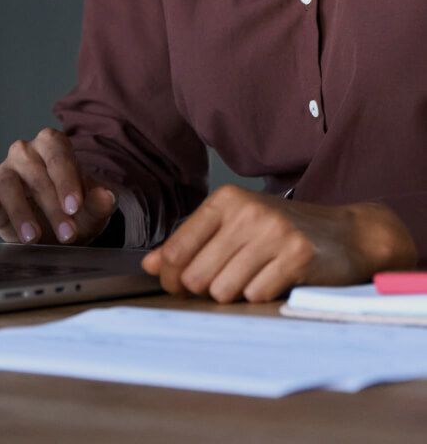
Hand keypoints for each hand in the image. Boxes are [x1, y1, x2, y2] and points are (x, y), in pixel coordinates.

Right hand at [0, 127, 119, 244]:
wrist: (58, 225)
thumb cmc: (74, 209)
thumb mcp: (91, 208)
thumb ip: (99, 202)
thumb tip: (106, 197)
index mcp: (53, 145)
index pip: (58, 154)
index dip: (66, 180)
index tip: (75, 206)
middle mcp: (26, 153)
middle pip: (35, 172)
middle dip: (52, 204)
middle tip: (67, 233)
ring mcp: (6, 172)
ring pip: (8, 184)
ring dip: (20, 212)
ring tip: (33, 238)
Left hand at [140, 183, 417, 303]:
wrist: (347, 233)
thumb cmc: (281, 231)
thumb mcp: (234, 226)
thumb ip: (191, 243)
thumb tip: (150, 266)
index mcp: (225, 200)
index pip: (177, 250)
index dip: (172, 277)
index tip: (179, 285)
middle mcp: (247, 212)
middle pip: (197, 276)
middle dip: (205, 290)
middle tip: (225, 283)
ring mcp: (273, 233)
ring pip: (224, 290)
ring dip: (235, 294)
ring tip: (253, 278)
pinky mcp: (297, 257)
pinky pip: (256, 296)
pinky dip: (261, 297)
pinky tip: (274, 282)